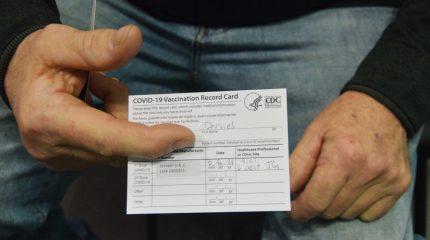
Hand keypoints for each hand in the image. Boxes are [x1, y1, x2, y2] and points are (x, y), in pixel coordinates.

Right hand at [5, 24, 193, 170]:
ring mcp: (64, 160)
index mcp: (48, 120)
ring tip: (93, 89)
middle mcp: (54, 148)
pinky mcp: (74, 161)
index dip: (148, 141)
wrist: (20, 79)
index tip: (183, 136)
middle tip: (110, 85)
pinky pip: (111, 149)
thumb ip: (97, 46)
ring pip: (119, 147)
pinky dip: (115, 125)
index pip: (108, 140)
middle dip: (131, 116)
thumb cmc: (38, 59)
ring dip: (120, 117)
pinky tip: (96, 104)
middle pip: (119, 146)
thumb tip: (134, 39)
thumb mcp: (61, 42)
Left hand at [290, 91, 409, 221]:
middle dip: (316, 204)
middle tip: (312, 190)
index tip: (293, 211)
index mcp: (342, 155)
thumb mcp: (313, 133)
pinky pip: (371, 213)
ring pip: (349, 214)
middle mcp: (367, 170)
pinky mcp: (399, 184)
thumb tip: (287, 191)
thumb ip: (297, 164)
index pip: (316, 200)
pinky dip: (357, 206)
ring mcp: (386, 179)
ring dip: (336, 205)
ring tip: (335, 182)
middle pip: (331, 210)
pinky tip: (353, 186)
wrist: (383, 104)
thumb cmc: (344, 116)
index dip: (300, 210)